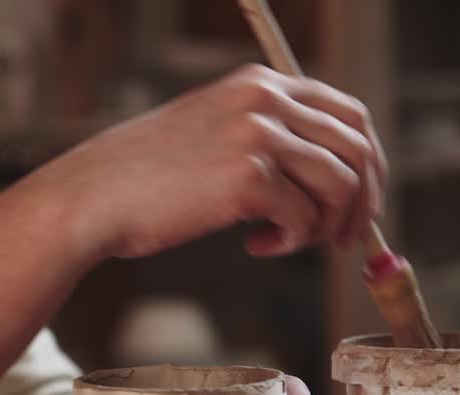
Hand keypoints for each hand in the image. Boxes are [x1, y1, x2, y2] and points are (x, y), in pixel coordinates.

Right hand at [25, 64, 387, 260]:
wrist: (92, 198)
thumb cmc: (144, 178)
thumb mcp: (212, 133)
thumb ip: (266, 137)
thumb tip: (331, 179)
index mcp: (259, 83)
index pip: (349, 113)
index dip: (367, 163)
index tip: (360, 202)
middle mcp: (264, 99)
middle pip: (357, 147)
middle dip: (361, 201)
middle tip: (342, 239)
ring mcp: (257, 135)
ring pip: (338, 185)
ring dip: (323, 226)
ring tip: (286, 242)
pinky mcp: (247, 178)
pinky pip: (302, 217)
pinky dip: (289, 241)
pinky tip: (255, 246)